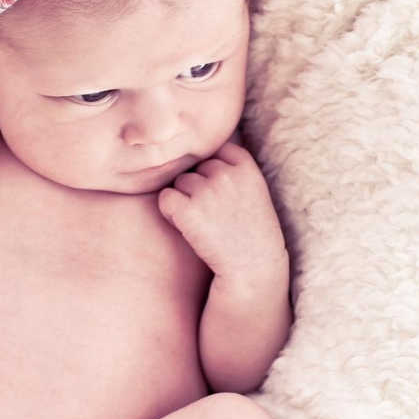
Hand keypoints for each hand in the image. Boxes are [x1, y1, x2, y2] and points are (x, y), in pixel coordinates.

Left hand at [157, 142, 286, 281]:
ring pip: (179, 182)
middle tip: (212, 212)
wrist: (252, 268)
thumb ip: (233, 170)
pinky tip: (188, 226)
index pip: (219, 150)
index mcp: (246, 167)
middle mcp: (226, 174)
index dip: (215, 170)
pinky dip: (170, 212)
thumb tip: (200, 156)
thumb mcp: (254, 192)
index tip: (222, 192)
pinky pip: (164, 198)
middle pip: (196, 167)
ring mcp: (206, 190)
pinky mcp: (187, 209)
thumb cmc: (251, 232)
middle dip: (198, 186)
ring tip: (203, 221)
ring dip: (183, 199)